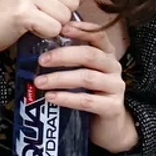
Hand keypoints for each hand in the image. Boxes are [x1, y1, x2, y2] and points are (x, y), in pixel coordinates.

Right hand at [0, 0, 87, 61]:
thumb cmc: (16, 10)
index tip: (58, 0)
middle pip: (74, 0)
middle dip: (62, 14)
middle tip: (40, 13)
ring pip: (65, 16)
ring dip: (52, 24)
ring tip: (34, 20)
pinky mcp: (23, 12)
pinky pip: (54, 28)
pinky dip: (44, 33)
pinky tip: (30, 27)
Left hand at [37, 19, 136, 153]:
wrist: (108, 127)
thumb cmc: (91, 94)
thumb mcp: (82, 73)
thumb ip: (70, 60)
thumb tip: (40, 48)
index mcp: (107, 54)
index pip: (98, 35)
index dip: (81, 30)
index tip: (60, 28)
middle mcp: (114, 67)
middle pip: (90, 55)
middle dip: (63, 56)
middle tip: (41, 60)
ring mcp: (116, 87)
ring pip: (87, 77)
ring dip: (60, 78)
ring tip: (39, 82)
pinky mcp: (113, 107)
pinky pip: (87, 100)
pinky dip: (67, 98)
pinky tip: (51, 98)